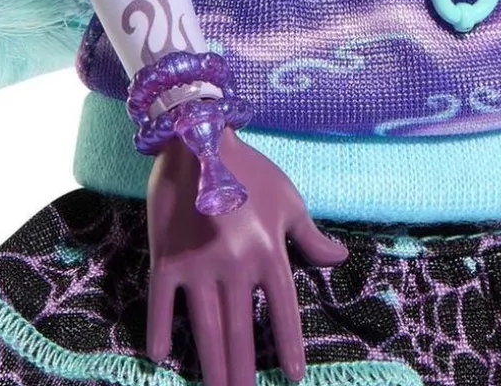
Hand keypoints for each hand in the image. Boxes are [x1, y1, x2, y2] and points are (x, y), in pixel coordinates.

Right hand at [146, 127, 347, 385]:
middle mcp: (235, 264)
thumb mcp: (288, 199)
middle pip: (242, 330)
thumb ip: (311, 236)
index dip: (289, 345)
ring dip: (212, 365)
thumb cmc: (250, 169)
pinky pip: (162, 302)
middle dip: (243, 371)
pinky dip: (160, 329)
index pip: (283, 310)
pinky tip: (160, 357)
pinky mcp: (166, 258)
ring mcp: (198, 264)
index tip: (293, 377)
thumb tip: (340, 259)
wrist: (198, 138)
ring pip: (207, 327)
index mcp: (268, 250)